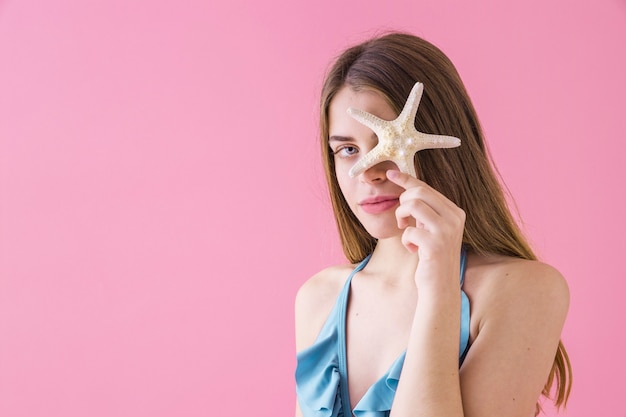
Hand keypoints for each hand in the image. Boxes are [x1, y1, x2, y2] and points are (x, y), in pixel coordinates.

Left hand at [386, 170, 465, 284]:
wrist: (440, 286)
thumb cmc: (432, 257)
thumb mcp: (431, 229)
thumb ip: (425, 211)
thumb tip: (407, 188)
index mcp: (455, 212)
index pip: (427, 188)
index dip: (407, 179)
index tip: (391, 173)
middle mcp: (455, 218)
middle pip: (419, 192)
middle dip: (402, 203)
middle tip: (402, 219)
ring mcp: (447, 231)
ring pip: (413, 204)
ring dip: (402, 217)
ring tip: (405, 230)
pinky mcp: (436, 245)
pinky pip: (409, 230)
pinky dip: (405, 239)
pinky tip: (413, 250)